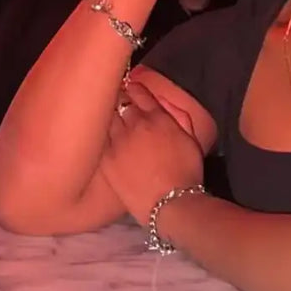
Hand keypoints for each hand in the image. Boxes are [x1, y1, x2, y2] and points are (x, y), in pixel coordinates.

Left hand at [101, 81, 204, 224]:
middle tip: (117, 97)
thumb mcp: (192, 141)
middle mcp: (136, 126)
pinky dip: (100, 133)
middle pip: (121, 102)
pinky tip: (98, 133)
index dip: (134, 87)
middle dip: (120, 98)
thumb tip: (165, 107)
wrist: (170, 204)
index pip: (140, 93)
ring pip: (108, 118)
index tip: (131, 86)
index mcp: (159, 119)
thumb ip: (180, 119)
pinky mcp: (107, 160)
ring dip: (108, 113)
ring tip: (106, 113)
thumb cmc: (187, 174)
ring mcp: (119, 143)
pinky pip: (100, 139)